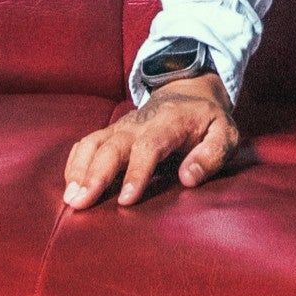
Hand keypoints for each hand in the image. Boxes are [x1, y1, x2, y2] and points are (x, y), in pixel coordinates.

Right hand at [63, 75, 239, 210]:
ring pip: (93, 142)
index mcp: (170, 123)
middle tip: (81, 203)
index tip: (125, 199)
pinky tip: (70, 187)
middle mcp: (140, 123)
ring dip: (79, 170)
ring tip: (72, 199)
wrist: (189, 91)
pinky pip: (86, 143)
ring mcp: (122, 127)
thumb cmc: (208, 121)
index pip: (149, 146)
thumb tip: (188, 178)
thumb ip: (212, 155)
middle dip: (95, 174)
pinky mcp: (111, 133)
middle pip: (112, 146)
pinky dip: (74, 163)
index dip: (136, 172)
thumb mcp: (225, 134)